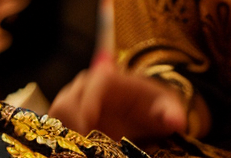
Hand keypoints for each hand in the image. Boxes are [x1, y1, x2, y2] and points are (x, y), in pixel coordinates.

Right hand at [48, 62, 187, 140]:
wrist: (143, 115)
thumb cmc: (153, 106)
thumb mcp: (166, 106)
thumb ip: (170, 111)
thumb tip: (176, 121)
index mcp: (109, 79)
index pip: (94, 83)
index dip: (89, 100)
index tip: (90, 121)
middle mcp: (84, 89)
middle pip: (67, 101)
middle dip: (73, 123)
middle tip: (84, 144)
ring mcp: (71, 106)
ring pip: (56, 118)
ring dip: (65, 136)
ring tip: (82, 150)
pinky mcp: (65, 123)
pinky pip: (54, 132)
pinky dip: (62, 143)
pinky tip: (77, 151)